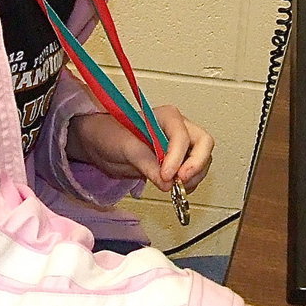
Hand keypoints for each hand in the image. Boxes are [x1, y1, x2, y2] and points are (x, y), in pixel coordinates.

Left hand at [66, 106, 213, 193]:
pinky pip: (194, 171)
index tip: (167, 176)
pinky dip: (190, 182)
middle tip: (182, 181)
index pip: (182, 136)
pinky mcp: (178, 161)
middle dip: (197, 164)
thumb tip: (167, 183)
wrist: (101, 142)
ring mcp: (180, 145)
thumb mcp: (126, 148)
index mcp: (167, 117)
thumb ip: (147, 164)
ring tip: (177, 188)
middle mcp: (178, 128)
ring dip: (195, 175)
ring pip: (202, 158)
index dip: (177, 158)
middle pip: (204, 143)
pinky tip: (176, 189)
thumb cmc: (111, 134)